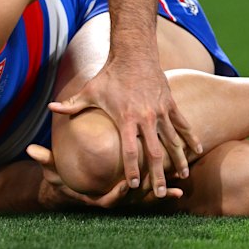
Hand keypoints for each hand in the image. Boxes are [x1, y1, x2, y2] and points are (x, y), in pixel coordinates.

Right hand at [27, 144, 181, 209]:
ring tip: (176, 188)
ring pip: (144, 198)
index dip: (118, 194)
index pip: (109, 198)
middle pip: (132, 201)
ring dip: (159, 193)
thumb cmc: (65, 178)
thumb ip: (45, 160)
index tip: (124, 185)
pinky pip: (150, 193)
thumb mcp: (53, 170)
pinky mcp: (133, 192)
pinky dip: (163, 190)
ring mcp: (124, 198)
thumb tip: (31, 150)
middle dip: (146, 195)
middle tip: (158, 189)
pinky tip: (178, 186)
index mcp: (96, 197)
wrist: (73, 187)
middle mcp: (112, 200)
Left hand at [48, 58, 199, 198]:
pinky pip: (182, 124)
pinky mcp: (170, 103)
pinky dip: (191, 137)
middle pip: (154, 152)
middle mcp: (145, 117)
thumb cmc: (110, 74)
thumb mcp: (89, 90)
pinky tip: (198, 149)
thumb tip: (50, 108)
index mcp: (126, 118)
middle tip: (160, 193)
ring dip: (179, 159)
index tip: (134, 185)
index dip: (132, 169)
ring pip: (173, 141)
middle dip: (157, 174)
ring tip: (183, 177)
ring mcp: (160, 111)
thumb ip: (71, 104)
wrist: (134, 54)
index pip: (130, 150)